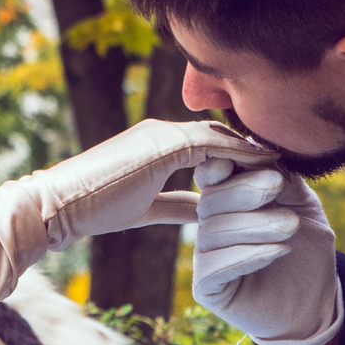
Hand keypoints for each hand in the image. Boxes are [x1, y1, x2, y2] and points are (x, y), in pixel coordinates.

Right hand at [34, 118, 271, 248]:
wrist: (59, 205)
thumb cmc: (94, 208)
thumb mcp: (145, 208)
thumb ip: (175, 205)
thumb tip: (202, 213)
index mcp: (157, 144)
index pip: (207, 144)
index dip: (237, 156)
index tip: (266, 168)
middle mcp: (162, 131)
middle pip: (219, 135)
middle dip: (252, 148)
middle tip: (285, 160)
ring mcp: (161, 134)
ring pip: (220, 137)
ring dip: (252, 149)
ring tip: (284, 161)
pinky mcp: (162, 144)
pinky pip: (212, 146)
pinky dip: (240, 153)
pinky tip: (266, 165)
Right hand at [190, 157, 342, 344]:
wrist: (316, 301)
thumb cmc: (307, 249)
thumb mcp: (303, 206)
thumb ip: (284, 179)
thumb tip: (264, 149)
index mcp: (227, 199)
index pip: (213, 173)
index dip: (226, 162)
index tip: (256, 155)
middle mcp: (210, 225)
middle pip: (211, 199)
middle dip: (245, 188)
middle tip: (278, 185)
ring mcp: (206, 256)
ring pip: (214, 231)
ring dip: (255, 224)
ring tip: (291, 226)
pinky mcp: (207, 287)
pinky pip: (215, 267)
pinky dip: (248, 255)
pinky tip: (279, 251)